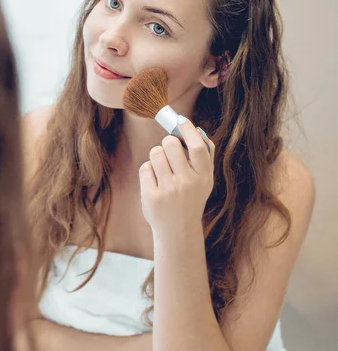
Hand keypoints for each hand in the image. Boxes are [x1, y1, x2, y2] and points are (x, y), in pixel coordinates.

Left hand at [139, 116, 214, 237]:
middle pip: (170, 144)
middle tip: (169, 151)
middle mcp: (188, 183)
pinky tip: (155, 182)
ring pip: (156, 153)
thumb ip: (205, 155)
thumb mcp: (205, 180)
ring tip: (163, 170)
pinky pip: (145, 167)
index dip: (188, 129)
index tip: (180, 120)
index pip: (198, 146)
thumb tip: (196, 128)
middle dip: (167, 143)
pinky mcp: (152, 196)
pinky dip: (149, 171)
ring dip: (157, 157)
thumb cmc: (192, 198)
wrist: (178, 230)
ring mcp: (169, 190)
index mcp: (204, 177)